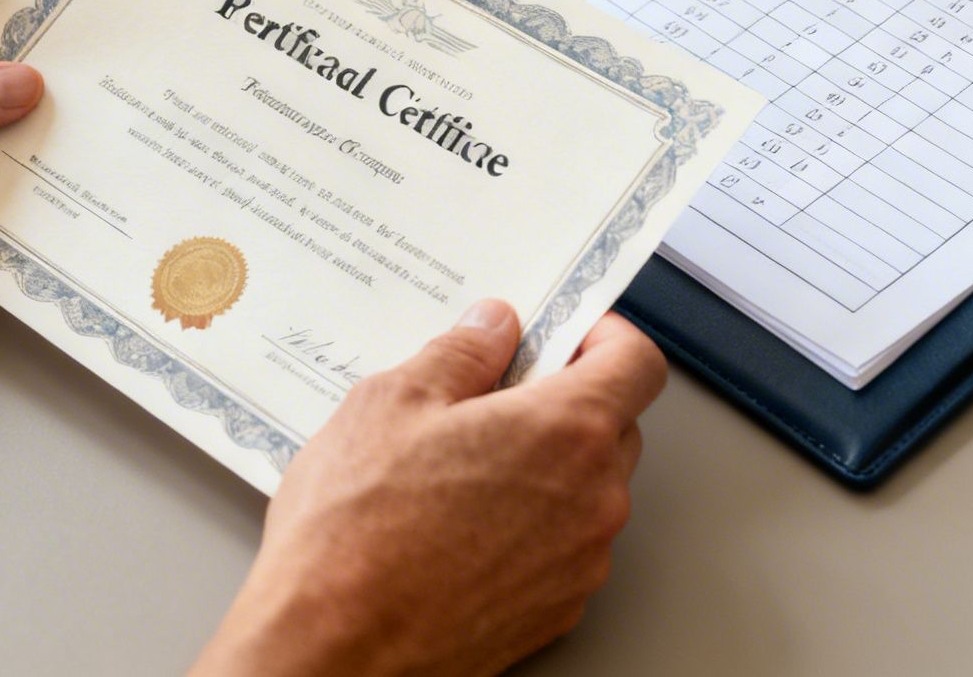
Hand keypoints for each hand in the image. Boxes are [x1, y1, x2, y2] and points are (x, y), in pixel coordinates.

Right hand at [195, 302, 665, 676]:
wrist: (334, 651)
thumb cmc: (356, 535)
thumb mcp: (390, 403)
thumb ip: (460, 353)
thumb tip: (491, 328)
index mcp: (566, 431)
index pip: (637, 362)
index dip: (606, 335)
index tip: (569, 331)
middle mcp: (593, 500)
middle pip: (615, 426)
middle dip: (566, 400)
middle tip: (495, 394)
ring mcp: (580, 563)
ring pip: (587, 490)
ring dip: (545, 468)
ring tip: (461, 467)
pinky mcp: (555, 611)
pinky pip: (563, 547)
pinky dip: (531, 526)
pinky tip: (461, 523)